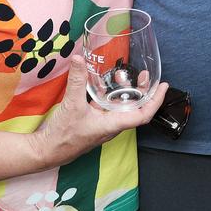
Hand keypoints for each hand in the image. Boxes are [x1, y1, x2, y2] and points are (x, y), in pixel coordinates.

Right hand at [26, 55, 167, 169]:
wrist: (46, 151)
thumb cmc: (63, 135)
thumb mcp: (71, 104)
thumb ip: (77, 80)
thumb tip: (79, 58)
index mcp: (113, 124)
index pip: (143, 115)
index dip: (156, 101)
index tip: (164, 87)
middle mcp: (111, 126)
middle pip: (135, 109)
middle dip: (142, 92)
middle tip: (144, 75)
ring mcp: (103, 125)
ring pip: (121, 108)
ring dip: (126, 93)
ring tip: (124, 75)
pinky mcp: (94, 123)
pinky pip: (108, 108)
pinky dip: (110, 96)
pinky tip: (103, 84)